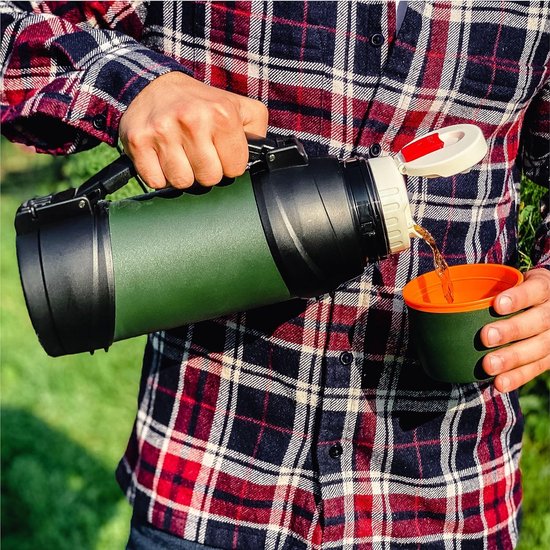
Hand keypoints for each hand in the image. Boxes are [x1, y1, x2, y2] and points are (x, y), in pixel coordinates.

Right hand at [119, 72, 267, 187]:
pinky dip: (159, 176)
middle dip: (206, 171)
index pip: (235, 169)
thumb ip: (257, 131)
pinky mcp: (138, 142)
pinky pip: (156, 181)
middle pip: (209, 178)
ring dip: (182, 174)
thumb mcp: (238, 107)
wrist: (153, 84)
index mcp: (222, 113)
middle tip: (198, 153)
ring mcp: (163, 131)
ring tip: (180, 155)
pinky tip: (162, 158)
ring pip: (182, 182)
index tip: (220, 152)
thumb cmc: (200, 103)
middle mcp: (192, 120)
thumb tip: (264, 156)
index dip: (228, 164)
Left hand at [481, 268, 549, 391]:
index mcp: (545, 288)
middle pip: (538, 322)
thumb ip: (491, 286)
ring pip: (539, 348)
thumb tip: (445, 290)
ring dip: (512, 359)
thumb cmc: (518, 290)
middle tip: (485, 337)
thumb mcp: (512, 280)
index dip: (519, 298)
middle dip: (511, 331)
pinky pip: (536, 369)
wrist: (547, 304)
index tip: (496, 304)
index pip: (537, 290)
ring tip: (488, 365)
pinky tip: (499, 384)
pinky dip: (517, 378)